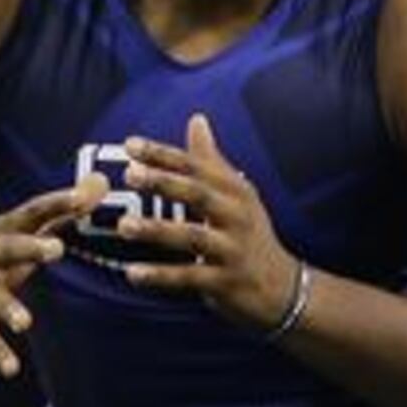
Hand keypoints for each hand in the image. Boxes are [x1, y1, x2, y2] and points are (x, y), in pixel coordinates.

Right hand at [0, 178, 104, 377]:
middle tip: (56, 249)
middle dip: (31, 247)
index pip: (34, 212)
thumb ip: (59, 214)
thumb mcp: (17, 233)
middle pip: (8, 248)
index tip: (85, 197)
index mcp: (3, 231)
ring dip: (7, 308)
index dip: (59, 203)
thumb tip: (100, 186)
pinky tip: (11, 368)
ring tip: (24, 322)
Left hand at [112, 113, 305, 333]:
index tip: (130, 145)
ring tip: (123, 226)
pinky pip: (190, 277)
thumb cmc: (249, 235)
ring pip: (193, 237)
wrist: (283, 288)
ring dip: (157, 231)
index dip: (164, 155)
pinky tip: (132, 274)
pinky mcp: (226, 282)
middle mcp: (236, 216)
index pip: (196, 166)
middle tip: (129, 174)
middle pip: (198, 194)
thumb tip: (196, 118)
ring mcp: (232, 250)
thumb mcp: (236, 195)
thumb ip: (210, 160)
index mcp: (235, 191)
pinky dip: (161, 276)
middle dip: (164, 183)